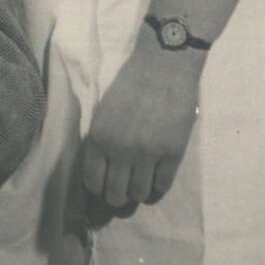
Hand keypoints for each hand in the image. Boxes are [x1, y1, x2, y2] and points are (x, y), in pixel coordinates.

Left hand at [80, 41, 201, 217]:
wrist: (163, 67)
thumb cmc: (130, 85)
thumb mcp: (103, 113)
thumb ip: (100, 141)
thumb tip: (101, 171)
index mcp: (99, 139)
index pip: (92, 182)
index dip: (98, 189)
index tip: (104, 186)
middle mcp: (120, 151)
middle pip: (114, 195)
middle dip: (116, 197)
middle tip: (122, 191)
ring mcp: (148, 154)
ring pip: (138, 194)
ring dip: (138, 193)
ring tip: (140, 185)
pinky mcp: (172, 153)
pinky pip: (162, 185)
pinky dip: (157, 189)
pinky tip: (155, 183)